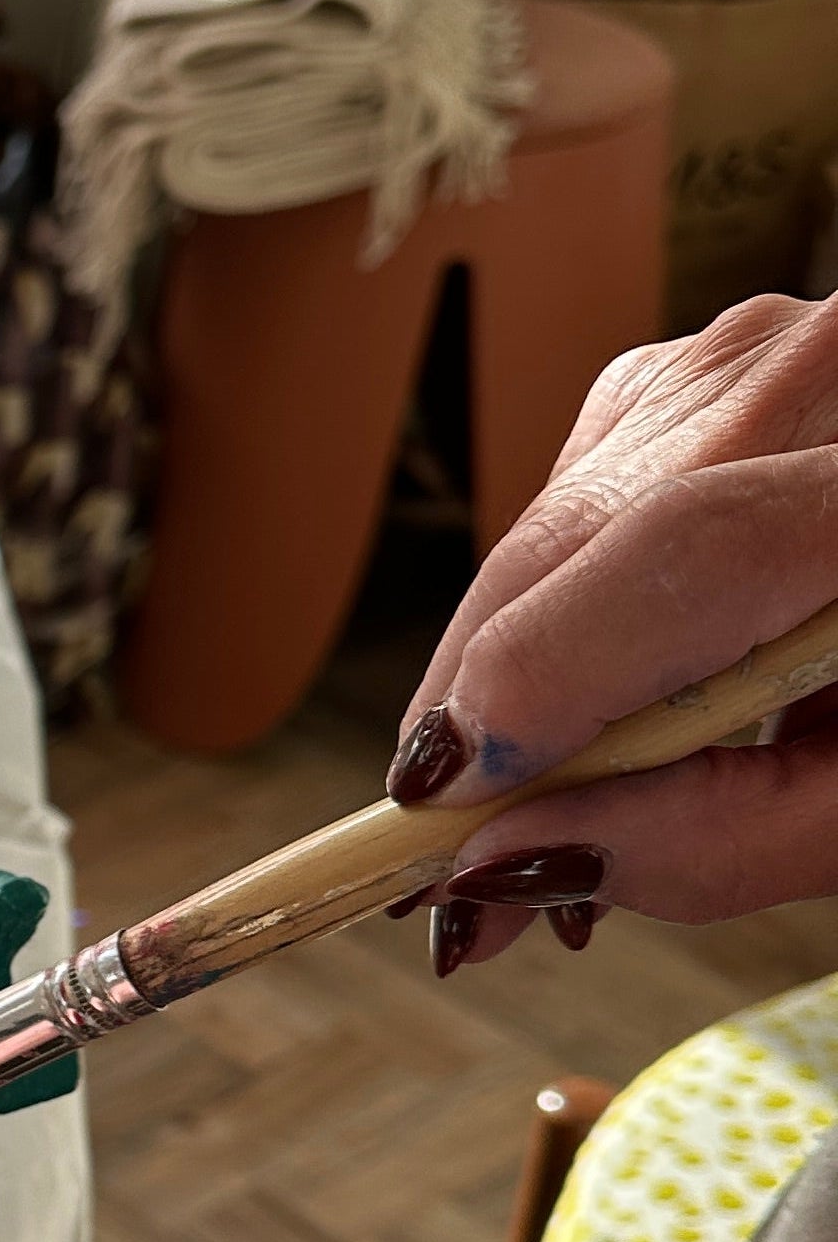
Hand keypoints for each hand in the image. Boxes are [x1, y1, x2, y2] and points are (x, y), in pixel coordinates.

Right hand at [384, 293, 837, 971]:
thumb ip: (720, 840)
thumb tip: (500, 866)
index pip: (681, 549)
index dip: (545, 686)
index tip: (458, 821)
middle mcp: (807, 375)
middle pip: (570, 545)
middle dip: (479, 725)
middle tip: (439, 879)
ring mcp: (727, 362)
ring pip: (541, 541)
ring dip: (508, 691)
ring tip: (543, 814)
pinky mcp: (673, 385)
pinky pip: (558, 521)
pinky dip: (547, 631)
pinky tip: (593, 713)